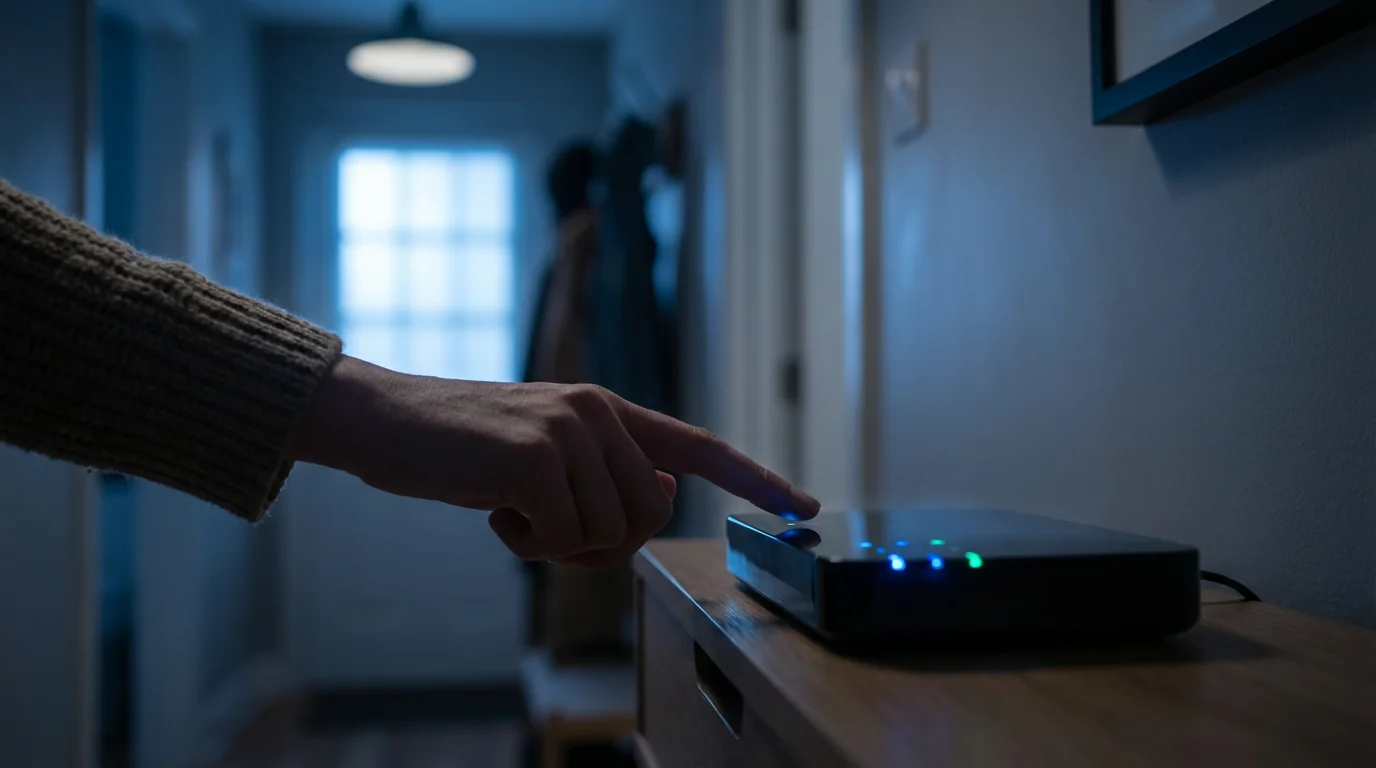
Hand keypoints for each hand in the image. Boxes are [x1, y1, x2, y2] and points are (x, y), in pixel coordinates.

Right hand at [291, 356, 819, 567]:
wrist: (388, 422)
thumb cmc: (466, 450)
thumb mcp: (546, 455)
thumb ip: (607, 475)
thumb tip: (659, 497)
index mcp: (608, 409)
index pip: (697, 445)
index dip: (754, 477)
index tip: (804, 504)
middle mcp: (598, 411)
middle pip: (646, 518)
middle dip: (599, 544)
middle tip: (544, 527)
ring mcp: (568, 430)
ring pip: (607, 534)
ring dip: (557, 545)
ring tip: (511, 508)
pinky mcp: (534, 457)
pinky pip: (563, 539)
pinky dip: (528, 544)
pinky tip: (492, 509)